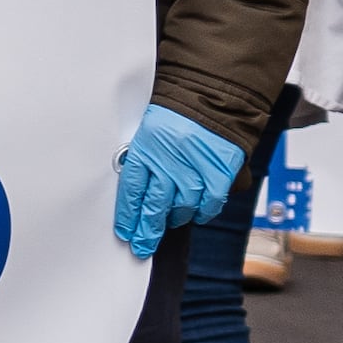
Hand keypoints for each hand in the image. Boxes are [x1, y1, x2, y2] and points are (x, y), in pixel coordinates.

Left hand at [113, 106, 246, 258]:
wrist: (209, 97)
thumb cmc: (176, 114)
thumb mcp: (149, 132)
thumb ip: (145, 160)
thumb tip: (138, 190)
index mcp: (144, 152)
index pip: (131, 192)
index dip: (128, 216)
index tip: (125, 232)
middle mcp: (167, 165)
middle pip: (153, 207)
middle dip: (146, 230)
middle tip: (141, 245)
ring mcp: (193, 171)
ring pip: (181, 208)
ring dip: (174, 218)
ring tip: (169, 222)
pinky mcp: (217, 174)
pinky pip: (208, 204)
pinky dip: (202, 212)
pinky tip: (196, 213)